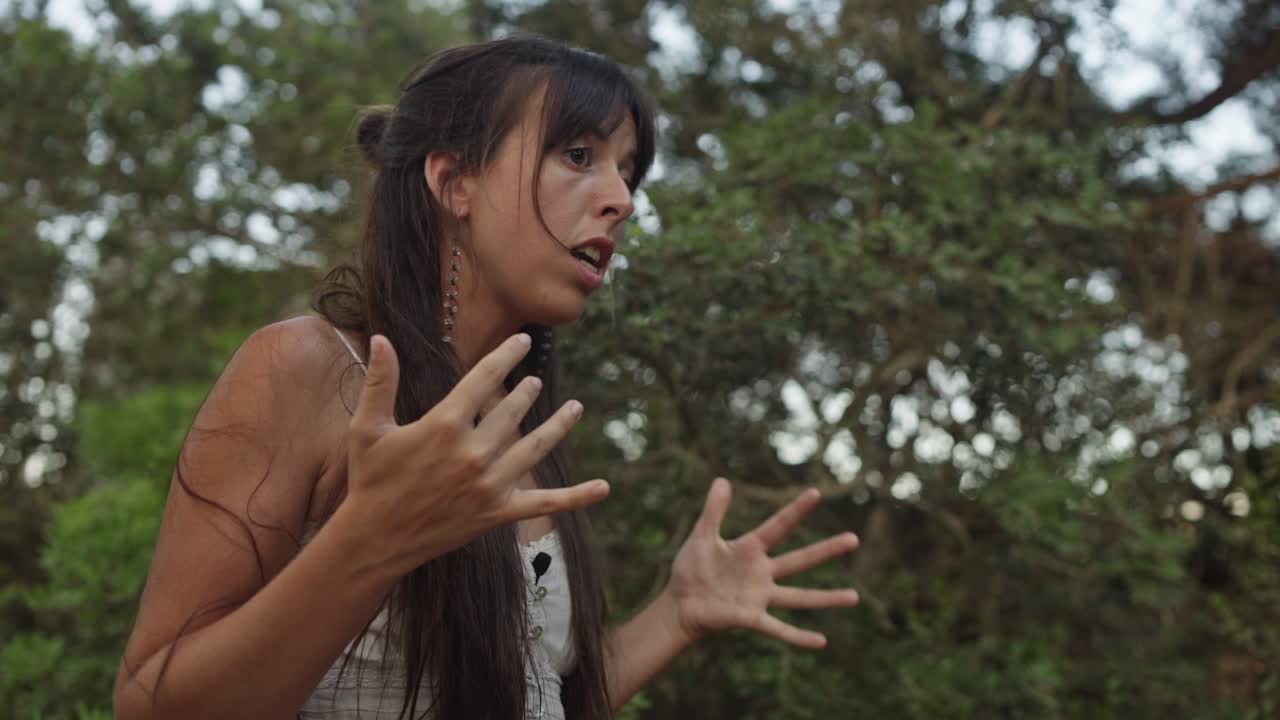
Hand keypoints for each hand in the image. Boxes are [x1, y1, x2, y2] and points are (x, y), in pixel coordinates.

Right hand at [341, 333, 609, 577]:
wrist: (376, 539)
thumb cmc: (371, 480)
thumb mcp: (369, 427)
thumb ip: (380, 381)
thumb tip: (382, 337)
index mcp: (444, 425)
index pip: (484, 380)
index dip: (505, 356)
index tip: (522, 341)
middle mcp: (473, 452)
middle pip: (511, 412)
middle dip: (526, 393)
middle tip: (536, 381)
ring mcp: (489, 484)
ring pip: (534, 448)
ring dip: (558, 426)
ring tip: (575, 408)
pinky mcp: (498, 512)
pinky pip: (544, 503)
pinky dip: (576, 497)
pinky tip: (604, 488)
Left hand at [665, 478, 859, 647]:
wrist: (680, 602)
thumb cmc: (691, 569)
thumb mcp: (702, 536)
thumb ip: (713, 511)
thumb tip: (722, 480)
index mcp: (750, 550)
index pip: (778, 526)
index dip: (796, 510)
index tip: (815, 493)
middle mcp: (762, 573)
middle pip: (801, 559)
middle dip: (827, 550)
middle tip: (854, 539)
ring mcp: (760, 596)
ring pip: (800, 597)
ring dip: (827, 598)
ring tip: (854, 597)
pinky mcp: (751, 617)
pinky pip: (779, 629)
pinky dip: (798, 637)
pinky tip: (821, 641)